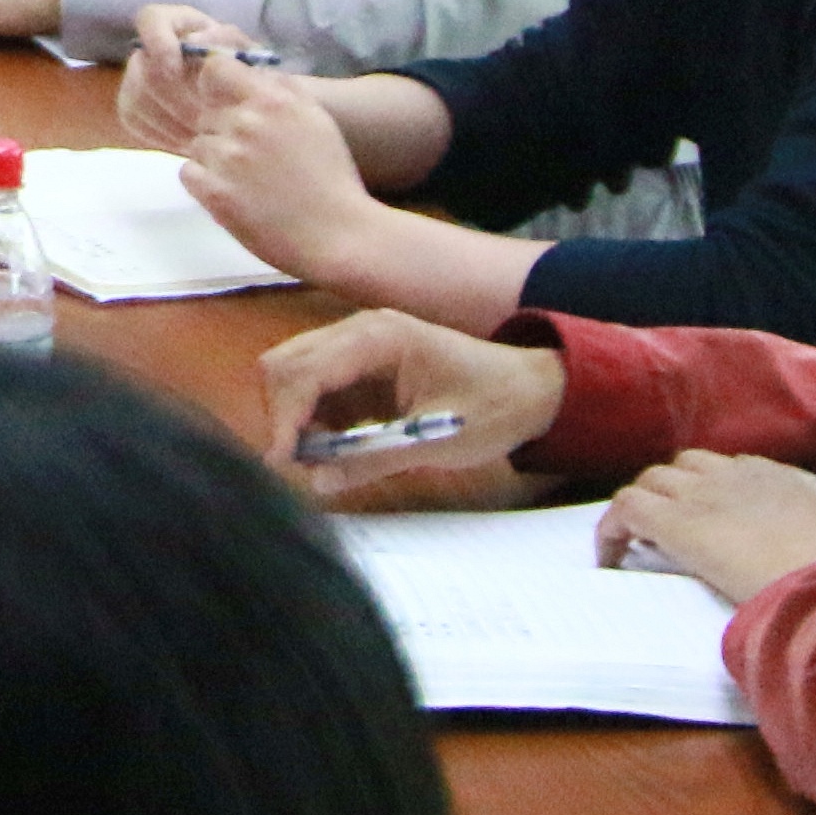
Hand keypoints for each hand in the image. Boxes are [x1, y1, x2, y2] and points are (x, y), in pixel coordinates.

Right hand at [117, 14, 268, 149]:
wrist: (246, 116)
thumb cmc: (252, 81)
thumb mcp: (252, 59)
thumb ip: (228, 43)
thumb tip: (197, 39)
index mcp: (183, 25)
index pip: (151, 19)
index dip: (157, 41)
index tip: (174, 69)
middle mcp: (154, 47)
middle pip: (143, 67)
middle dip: (176, 99)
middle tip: (207, 120)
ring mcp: (137, 78)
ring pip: (137, 96)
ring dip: (171, 120)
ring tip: (204, 136)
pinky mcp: (130, 107)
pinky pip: (133, 119)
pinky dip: (161, 134)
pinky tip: (188, 142)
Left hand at [163, 66, 380, 274]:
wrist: (339, 235)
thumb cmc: (330, 178)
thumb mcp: (316, 119)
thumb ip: (282, 90)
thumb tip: (250, 72)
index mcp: (274, 100)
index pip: (216, 68)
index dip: (215, 86)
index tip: (224, 102)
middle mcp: (247, 122)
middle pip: (206, 114)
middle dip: (222, 132)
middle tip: (252, 159)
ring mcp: (228, 158)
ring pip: (197, 145)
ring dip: (214, 160)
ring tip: (249, 181)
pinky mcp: (215, 192)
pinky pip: (188, 172)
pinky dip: (204, 183)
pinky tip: (234, 194)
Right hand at [255, 308, 564, 506]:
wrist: (534, 391)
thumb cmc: (493, 407)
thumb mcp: (436, 441)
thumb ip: (373, 459)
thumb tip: (317, 483)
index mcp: (378, 337)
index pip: (304, 371)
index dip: (285, 418)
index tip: (281, 464)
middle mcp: (359, 331)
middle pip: (285, 364)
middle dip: (282, 416)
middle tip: (297, 465)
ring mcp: (359, 346)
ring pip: (294, 375)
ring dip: (296, 419)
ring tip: (318, 462)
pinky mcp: (362, 367)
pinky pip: (318, 389)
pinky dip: (314, 419)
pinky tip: (335, 449)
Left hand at [603, 450, 815, 603]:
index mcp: (784, 477)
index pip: (736, 469)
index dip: (717, 492)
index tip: (716, 520)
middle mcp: (739, 475)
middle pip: (688, 466)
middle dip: (675, 492)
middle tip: (670, 530)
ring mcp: (703, 494)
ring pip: (652, 480)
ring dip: (643, 508)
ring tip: (638, 544)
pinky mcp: (674, 522)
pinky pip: (625, 508)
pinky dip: (611, 530)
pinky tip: (611, 558)